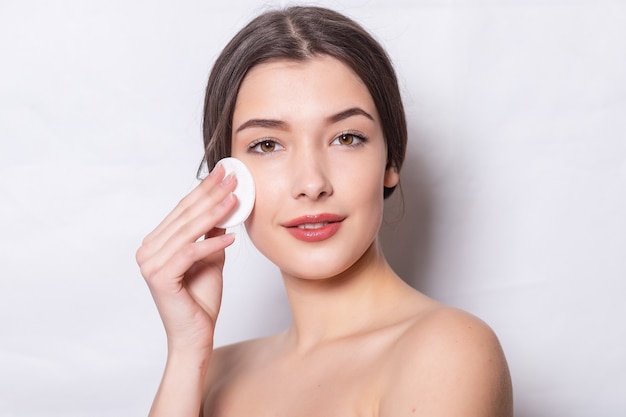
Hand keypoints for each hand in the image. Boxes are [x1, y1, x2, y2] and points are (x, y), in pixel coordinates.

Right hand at [136, 164, 237, 354]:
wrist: (195, 336)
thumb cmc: (200, 299)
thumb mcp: (211, 257)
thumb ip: (212, 233)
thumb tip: (224, 206)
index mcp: (156, 243)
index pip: (183, 210)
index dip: (204, 189)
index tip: (224, 172)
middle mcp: (148, 250)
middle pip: (185, 216)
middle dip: (211, 194)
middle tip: (232, 177)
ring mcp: (150, 264)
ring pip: (188, 231)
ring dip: (214, 213)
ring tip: (236, 199)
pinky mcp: (160, 277)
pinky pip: (190, 253)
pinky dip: (212, 244)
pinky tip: (231, 237)